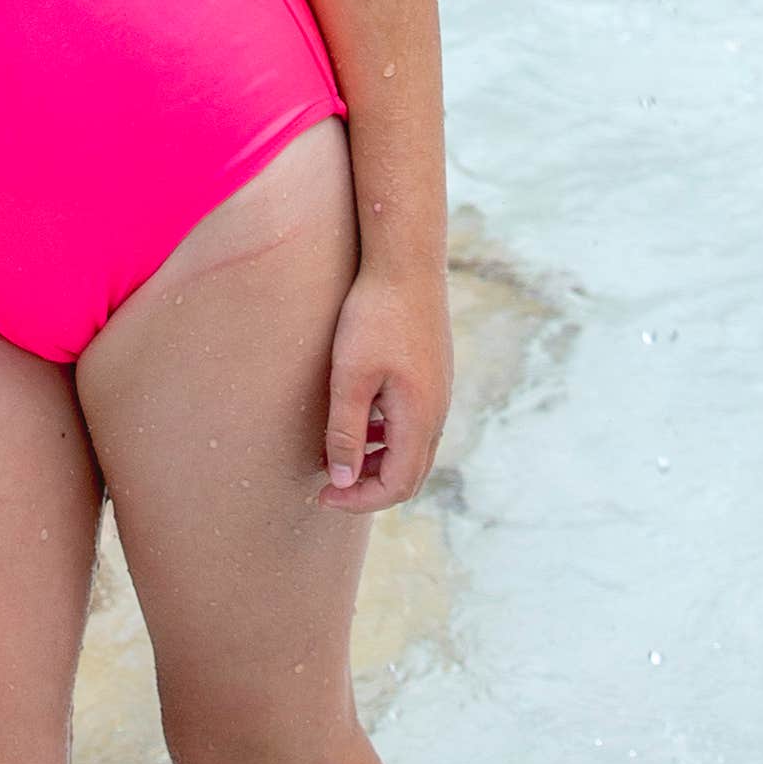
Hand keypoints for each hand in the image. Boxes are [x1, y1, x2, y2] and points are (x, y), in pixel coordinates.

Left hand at [318, 258, 449, 509]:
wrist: (406, 263)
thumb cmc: (375, 316)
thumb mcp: (350, 376)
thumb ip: (345, 431)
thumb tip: (342, 480)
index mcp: (420, 418)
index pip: (397, 485)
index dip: (359, 500)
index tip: (324, 495)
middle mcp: (437, 412)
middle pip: (409, 474)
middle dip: (368, 488)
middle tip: (328, 487)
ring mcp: (438, 393)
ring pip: (411, 450)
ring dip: (376, 462)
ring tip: (335, 455)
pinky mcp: (432, 376)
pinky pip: (412, 424)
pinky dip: (385, 437)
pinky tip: (357, 422)